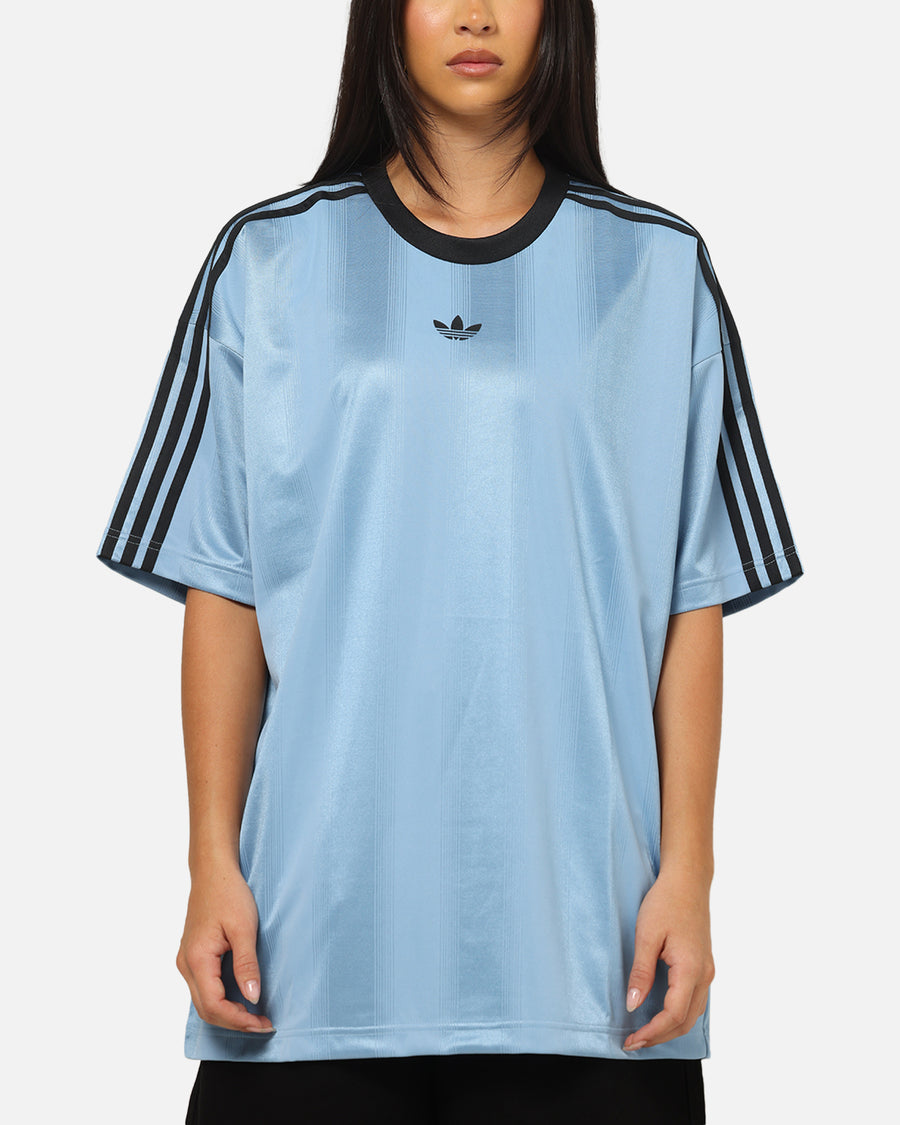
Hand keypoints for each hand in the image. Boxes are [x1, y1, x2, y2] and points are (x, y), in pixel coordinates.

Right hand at [176, 862, 274, 1032]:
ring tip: (256, 1014)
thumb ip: (247, 964)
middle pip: (206, 1009)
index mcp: (197, 959)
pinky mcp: (192, 957)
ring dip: (228, 1013)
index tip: (263, 1023)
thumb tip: (252, 997)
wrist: (213, 872)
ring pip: (203, 1001)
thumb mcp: (244, 928)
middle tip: (264, 1024)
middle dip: (235, 1022)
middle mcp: (186, 964)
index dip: (239, 1020)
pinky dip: (222, 999)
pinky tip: (241, 997)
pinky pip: (204, 988)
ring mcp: (186, 961)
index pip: (214, 1005)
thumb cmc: (228, 894)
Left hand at [622, 868, 713, 1049]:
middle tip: (633, 1043)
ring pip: (692, 1013)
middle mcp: (704, 974)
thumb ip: (641, 973)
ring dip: (669, 1028)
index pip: (673, 1015)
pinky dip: (677, 1014)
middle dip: (660, 1037)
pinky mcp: (703, 965)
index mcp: (691, 969)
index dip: (652, 1032)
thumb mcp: (646, 935)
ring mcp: (706, 971)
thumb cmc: (666, 902)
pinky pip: (694, 1000)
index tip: (631, 1040)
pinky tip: (660, 1014)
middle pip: (685, 1021)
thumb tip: (633, 1005)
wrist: (687, 881)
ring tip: (644, 1033)